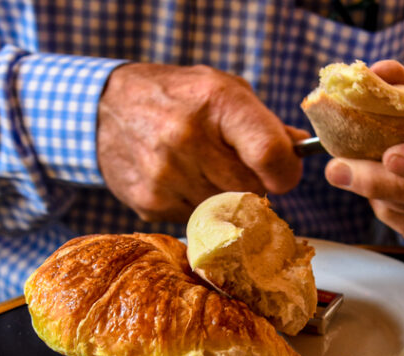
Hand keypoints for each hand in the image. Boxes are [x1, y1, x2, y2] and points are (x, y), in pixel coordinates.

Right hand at [97, 63, 307, 222]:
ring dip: (224, 198)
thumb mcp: (220, 89)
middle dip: (253, 184)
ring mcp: (165, 175)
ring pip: (224, 211)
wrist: (102, 109)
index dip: (285, 173)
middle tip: (237, 168)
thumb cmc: (174, 95)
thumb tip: (301, 150)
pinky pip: (194, 219)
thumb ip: (262, 122)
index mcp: (215, 102)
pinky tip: (179, 180)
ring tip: (203, 170)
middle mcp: (187, 139)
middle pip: (250, 190)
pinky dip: (195, 205)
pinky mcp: (149, 202)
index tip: (282, 174)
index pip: (270, 154)